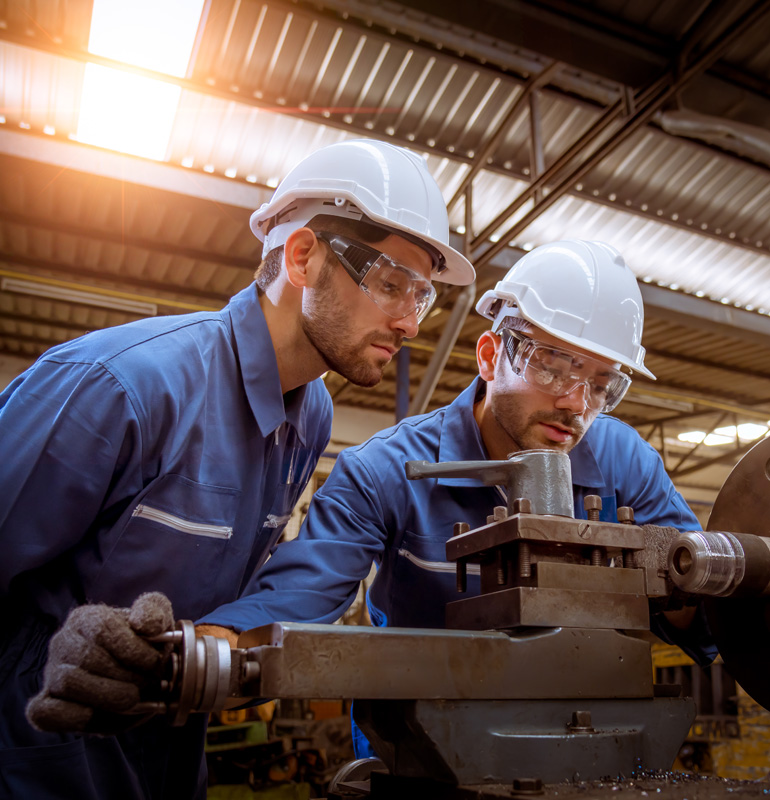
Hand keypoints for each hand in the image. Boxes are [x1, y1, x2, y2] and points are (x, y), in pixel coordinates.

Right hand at [26, 592, 173, 733]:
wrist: (141, 678)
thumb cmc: (147, 645)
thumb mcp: (157, 619)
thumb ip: (153, 612)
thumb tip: (144, 624)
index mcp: (86, 618)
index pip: (103, 629)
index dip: (132, 649)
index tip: (154, 663)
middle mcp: (63, 643)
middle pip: (88, 658)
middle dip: (126, 675)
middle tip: (149, 683)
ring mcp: (51, 675)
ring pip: (69, 682)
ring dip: (109, 695)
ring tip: (134, 697)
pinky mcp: (44, 706)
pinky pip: (47, 713)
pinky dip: (77, 717)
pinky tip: (102, 713)